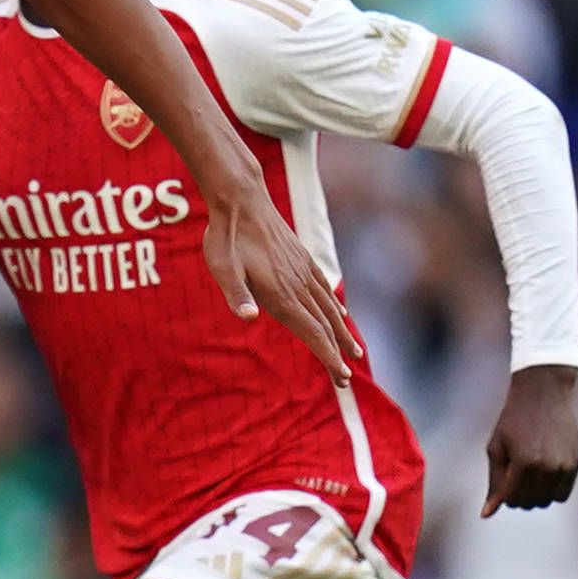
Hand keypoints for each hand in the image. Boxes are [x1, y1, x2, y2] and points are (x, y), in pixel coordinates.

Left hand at [200, 166, 355, 384]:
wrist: (241, 198)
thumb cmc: (226, 237)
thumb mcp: (222, 268)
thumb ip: (236, 294)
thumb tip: (248, 318)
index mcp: (281, 293)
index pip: (312, 332)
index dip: (327, 356)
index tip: (342, 376)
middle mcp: (298, 284)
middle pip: (325, 326)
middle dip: (337, 353)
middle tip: (347, 379)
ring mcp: (303, 270)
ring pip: (329, 308)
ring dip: (342, 332)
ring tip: (355, 351)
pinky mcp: (302, 259)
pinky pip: (324, 288)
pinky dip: (335, 306)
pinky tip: (340, 314)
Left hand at [482, 362, 577, 515]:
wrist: (544, 394)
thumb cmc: (513, 420)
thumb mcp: (496, 448)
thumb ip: (494, 483)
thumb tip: (486, 515)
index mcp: (523, 463)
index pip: (511, 500)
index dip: (502, 496)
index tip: (503, 480)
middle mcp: (547, 468)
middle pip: (529, 503)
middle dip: (517, 495)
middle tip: (514, 474)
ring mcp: (564, 467)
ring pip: (546, 501)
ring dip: (535, 494)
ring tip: (528, 472)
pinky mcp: (575, 464)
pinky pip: (562, 494)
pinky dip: (551, 490)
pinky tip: (543, 472)